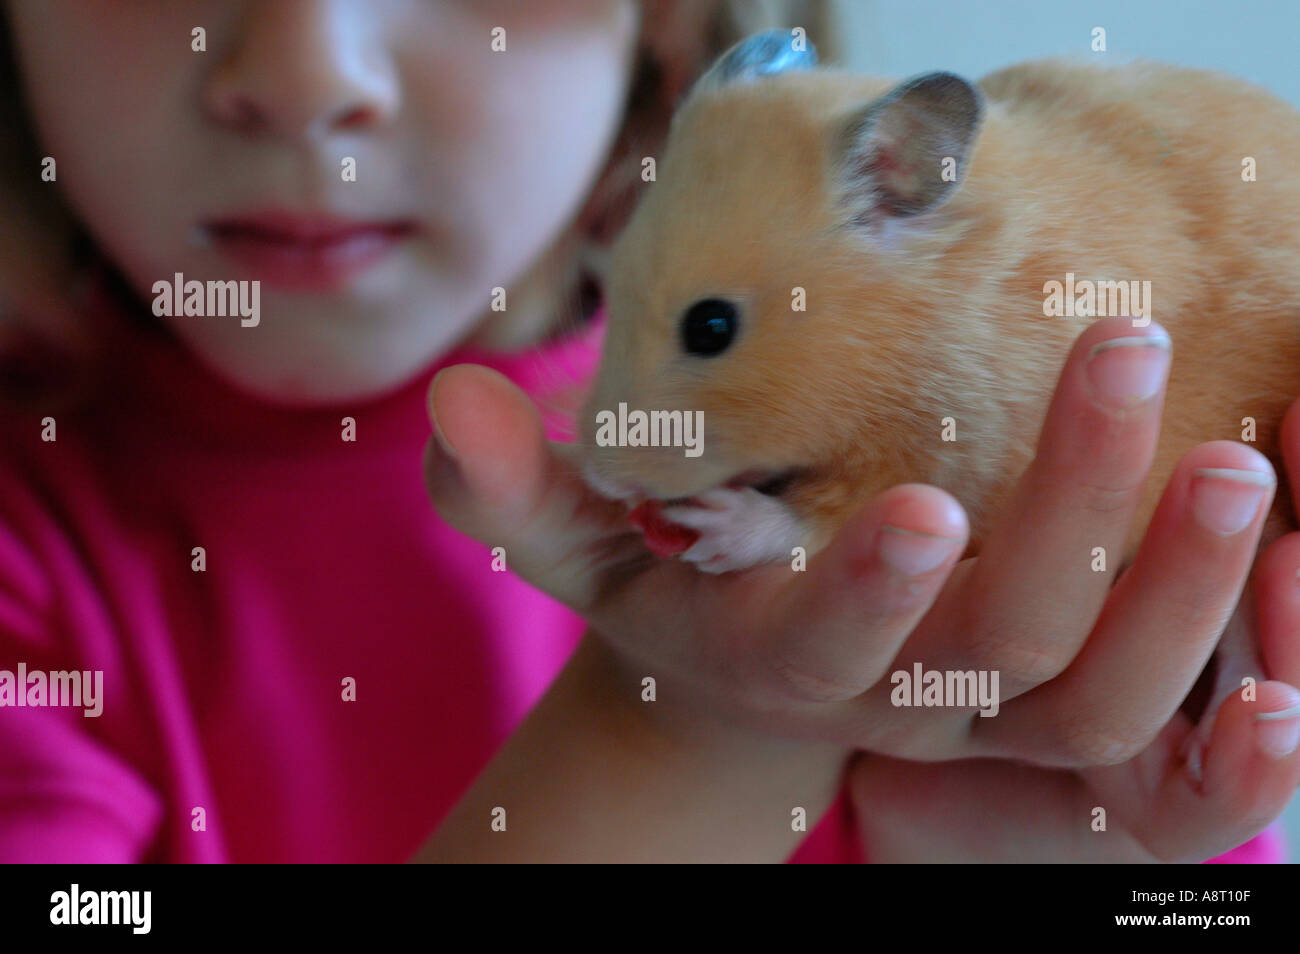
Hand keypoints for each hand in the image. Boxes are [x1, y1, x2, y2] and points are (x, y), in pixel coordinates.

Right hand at [423, 318, 1294, 792]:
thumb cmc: (667, 569)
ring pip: (1104, 686)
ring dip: (1182, 586)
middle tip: (1131, 358)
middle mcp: (894, 691)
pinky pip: (1160, 686)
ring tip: (1240, 453)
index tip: (923, 504)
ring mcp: (985, 696)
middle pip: (1000, 647)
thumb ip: (510, 486)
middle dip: (1069, 517)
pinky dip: (1224, 633)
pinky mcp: (1052, 680)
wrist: (757, 641)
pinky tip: (1273, 505)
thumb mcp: (578, 532)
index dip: (863, 597)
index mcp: (774, 655)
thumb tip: (454, 403)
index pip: (819, 651)